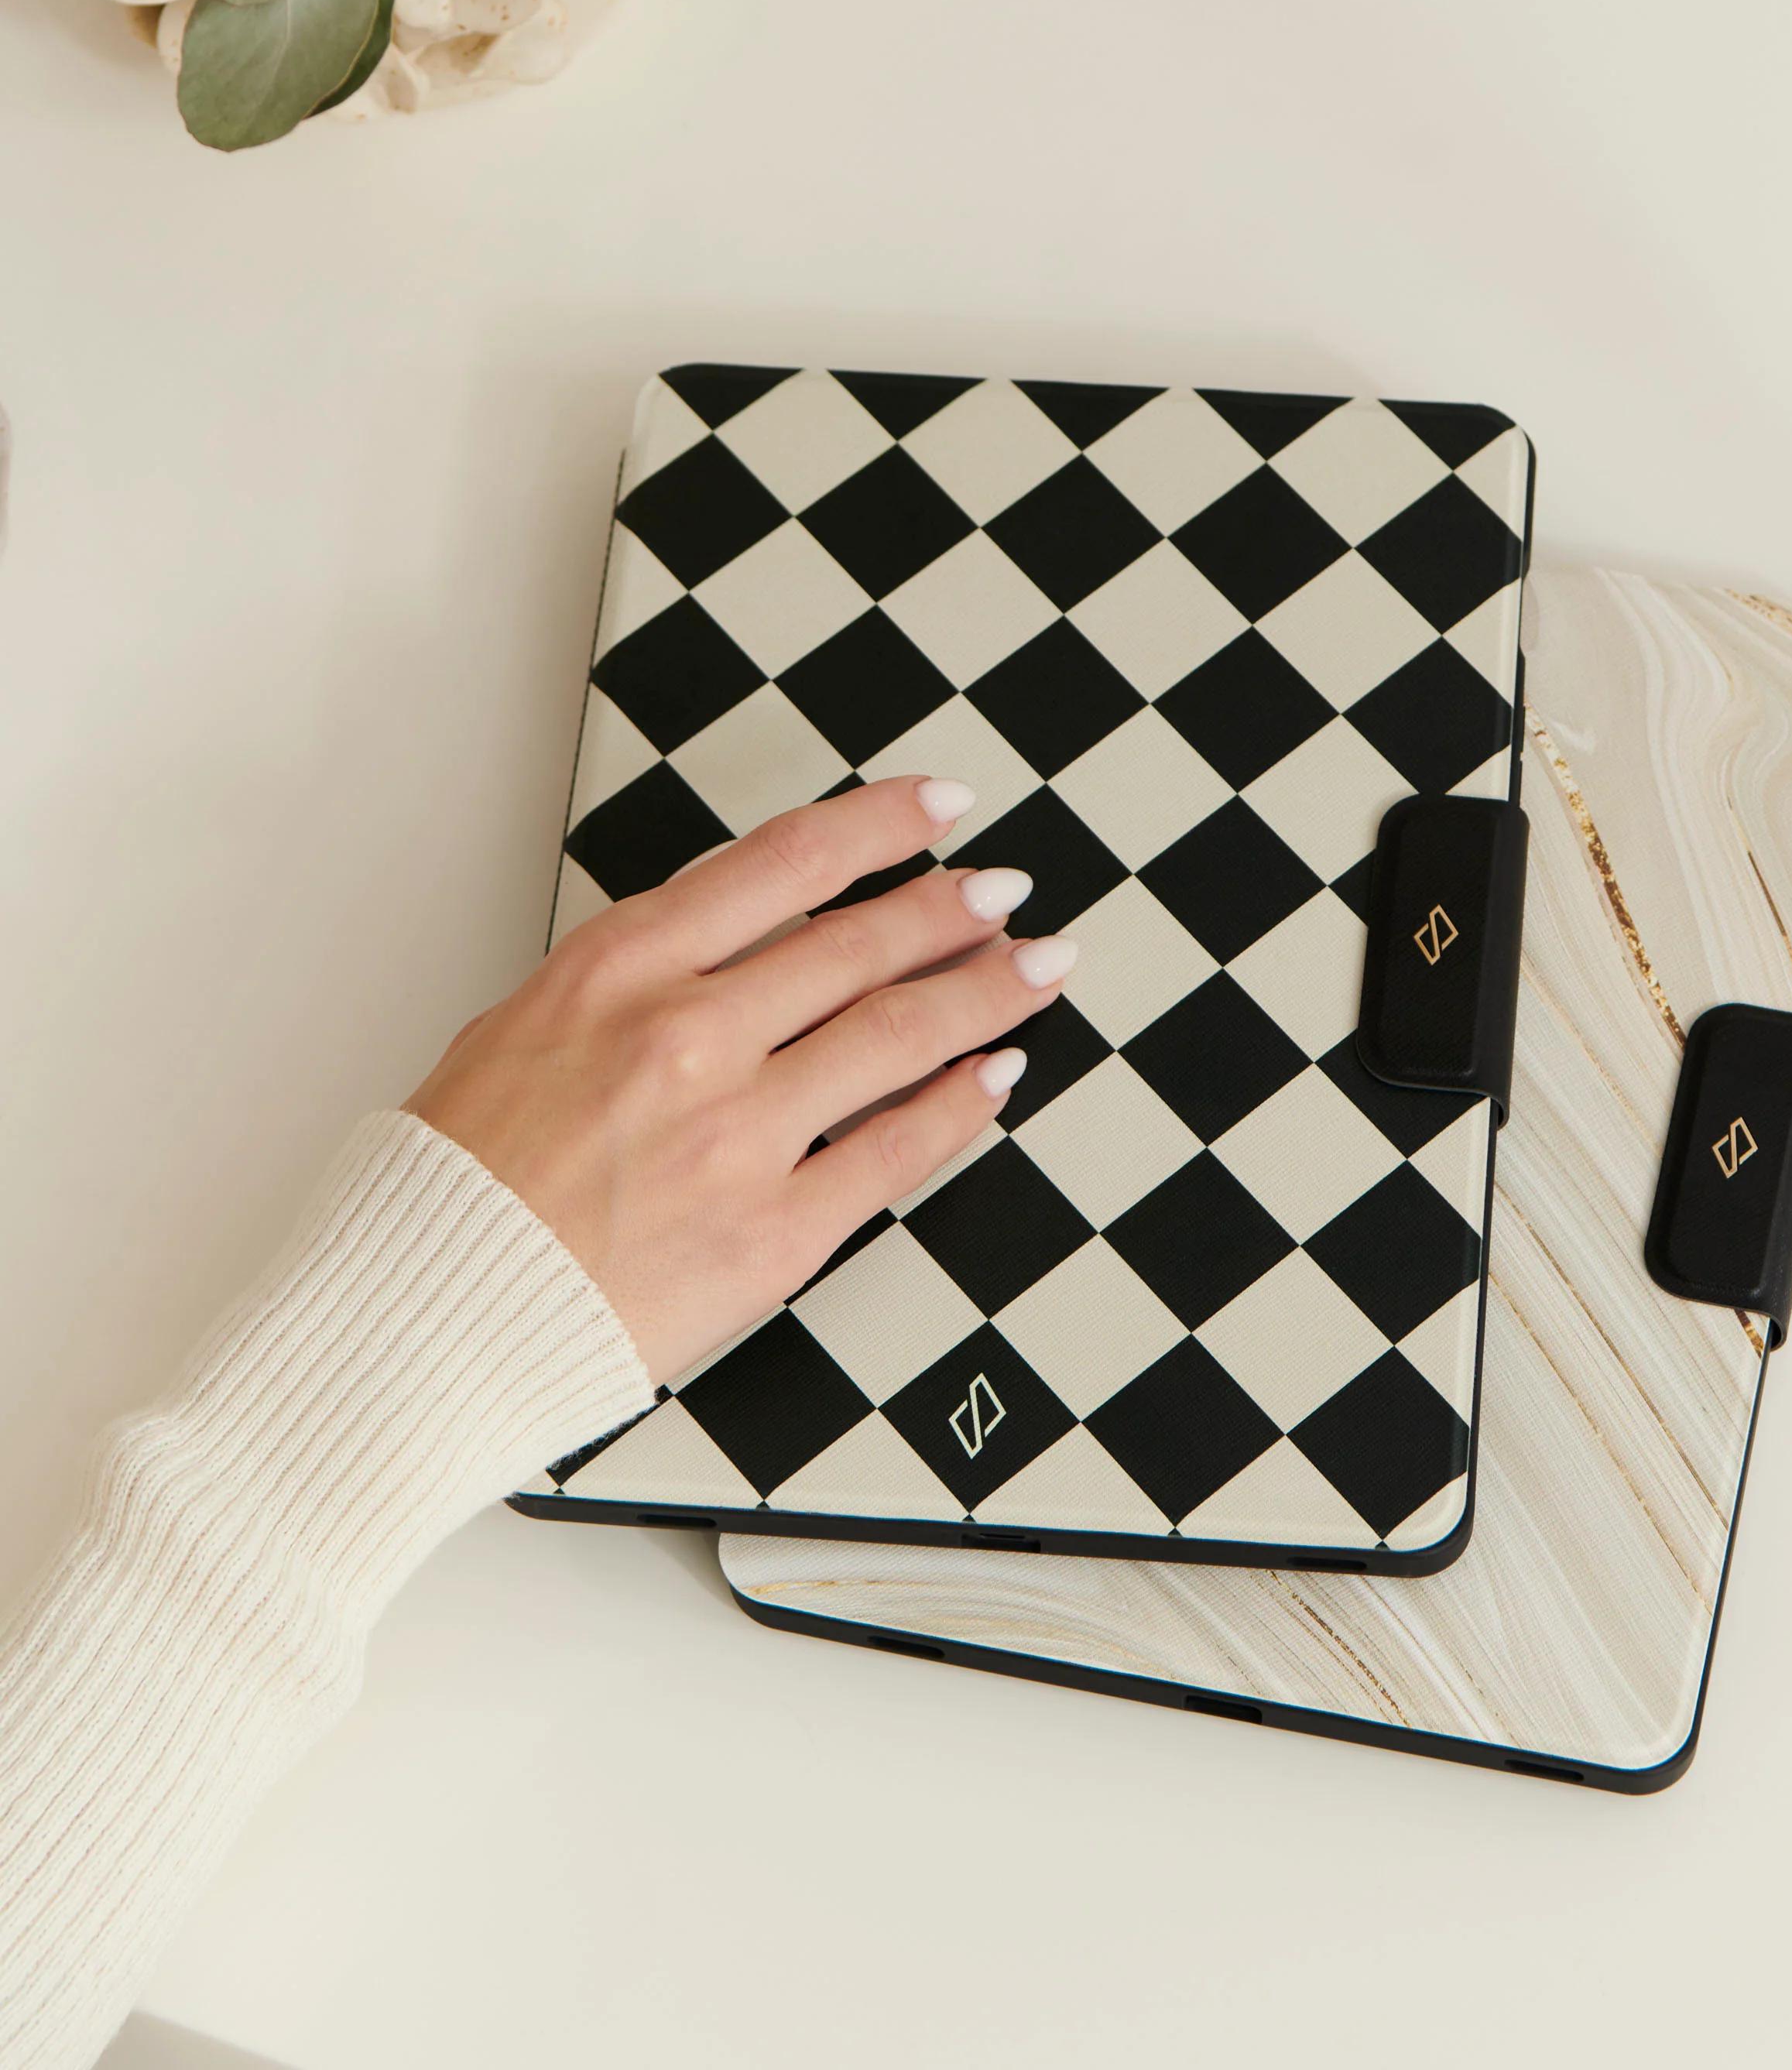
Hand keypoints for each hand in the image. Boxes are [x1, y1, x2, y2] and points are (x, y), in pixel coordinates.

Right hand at [406, 777, 1073, 1383]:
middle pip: (862, 944)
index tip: (937, 807)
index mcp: (619, 971)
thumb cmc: (453, 1187)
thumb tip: (736, 946)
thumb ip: (635, 981)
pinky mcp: (774, 1234)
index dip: (881, 825)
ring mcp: (739, 1136)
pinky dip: (961, 1105)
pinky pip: (898, 1151)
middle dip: (952, 909)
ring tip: (1035, 967)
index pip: (785, 862)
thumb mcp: (520, 1031)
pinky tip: (994, 1076)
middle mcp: (689, 1037)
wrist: (418, 1322)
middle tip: (1004, 892)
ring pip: (900, 1036)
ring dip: (986, 993)